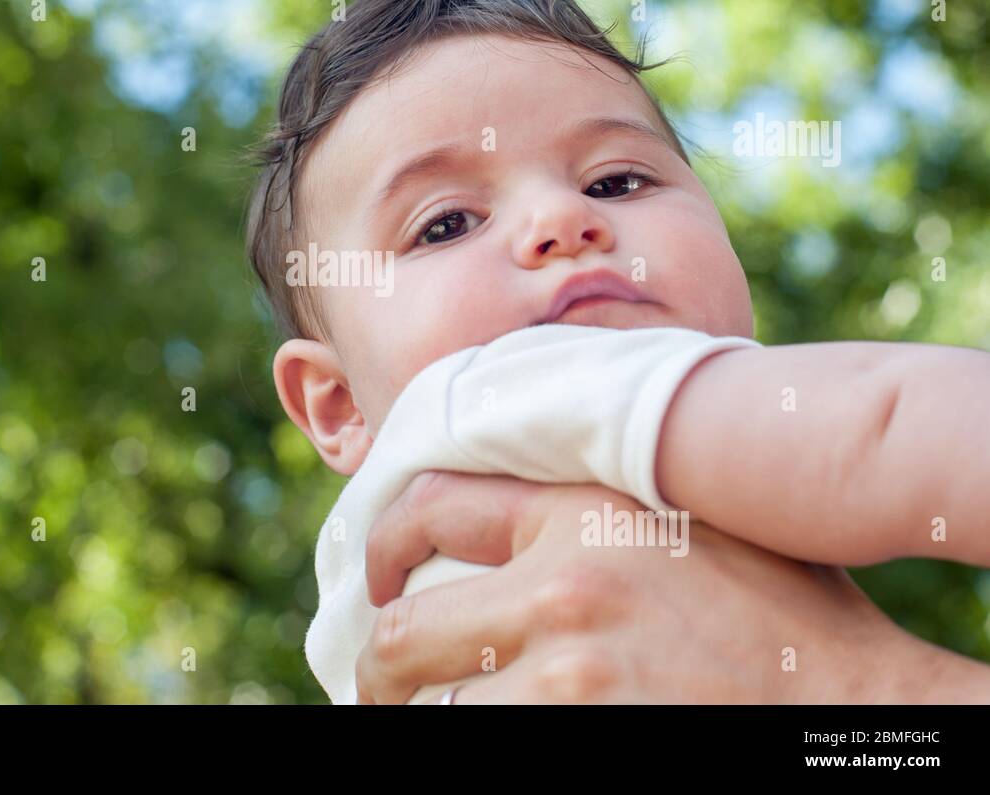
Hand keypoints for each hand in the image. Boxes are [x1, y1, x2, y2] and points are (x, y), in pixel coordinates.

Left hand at [357, 472, 989, 702]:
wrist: (861, 709)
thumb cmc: (789, 615)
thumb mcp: (699, 518)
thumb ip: (608, 499)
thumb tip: (521, 498)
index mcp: (589, 508)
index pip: (434, 503)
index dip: (384, 540)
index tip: (375, 576)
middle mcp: (566, 583)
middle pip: (407, 627)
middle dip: (380, 664)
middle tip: (379, 683)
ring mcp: (569, 674)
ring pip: (436, 705)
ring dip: (427, 715)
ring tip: (431, 717)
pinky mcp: (575, 734)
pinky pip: (478, 738)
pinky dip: (469, 735)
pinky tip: (487, 730)